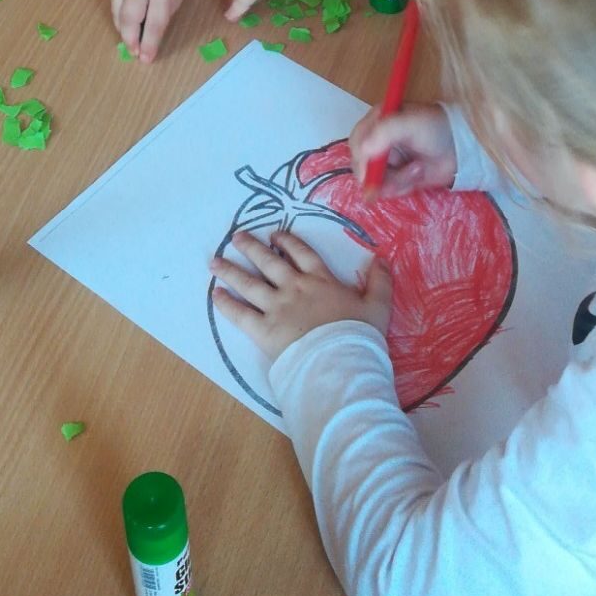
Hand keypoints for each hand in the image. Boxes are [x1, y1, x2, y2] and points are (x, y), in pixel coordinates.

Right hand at [112, 0, 190, 61]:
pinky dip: (118, 16)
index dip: (149, 44)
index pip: (153, 24)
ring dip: (123, 29)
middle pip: (130, 18)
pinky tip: (124, 25)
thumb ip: (161, 17)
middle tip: (134, 52)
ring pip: (118, 12)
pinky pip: (114, 2)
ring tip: (130, 41)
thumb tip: (146, 42)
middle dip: (131, 39)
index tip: (146, 59)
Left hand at [210, 229, 391, 363]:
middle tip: (237, 237)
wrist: (341, 361)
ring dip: (231, 271)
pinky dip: (227, 304)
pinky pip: (240, 314)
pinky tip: (216, 295)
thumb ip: (379, 281)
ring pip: (250, 283)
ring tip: (215, 261)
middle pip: (269, 262)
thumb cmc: (359, 334)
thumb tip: (380, 258)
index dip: (287, 242)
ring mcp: (276, 307)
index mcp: (320, 280)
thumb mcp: (377, 305)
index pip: (301, 253)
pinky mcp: (264, 329)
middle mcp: (294, 288)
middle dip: (252, 248)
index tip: (275, 235)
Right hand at [349, 102, 456, 198]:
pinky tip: (418, 176)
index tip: (367, 174)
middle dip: (380, 175)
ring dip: (396, 180)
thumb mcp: (411, 124)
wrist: (461, 149)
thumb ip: (386, 132)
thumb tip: (363, 151)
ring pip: (376, 179)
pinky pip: (388, 189)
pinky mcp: (397, 176)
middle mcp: (378, 140)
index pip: (357, 140)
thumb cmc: (437, 129)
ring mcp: (388, 160)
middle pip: (362, 164)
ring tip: (418, 170)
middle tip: (400, 178)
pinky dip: (402, 186)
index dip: (360, 158)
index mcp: (378, 121)